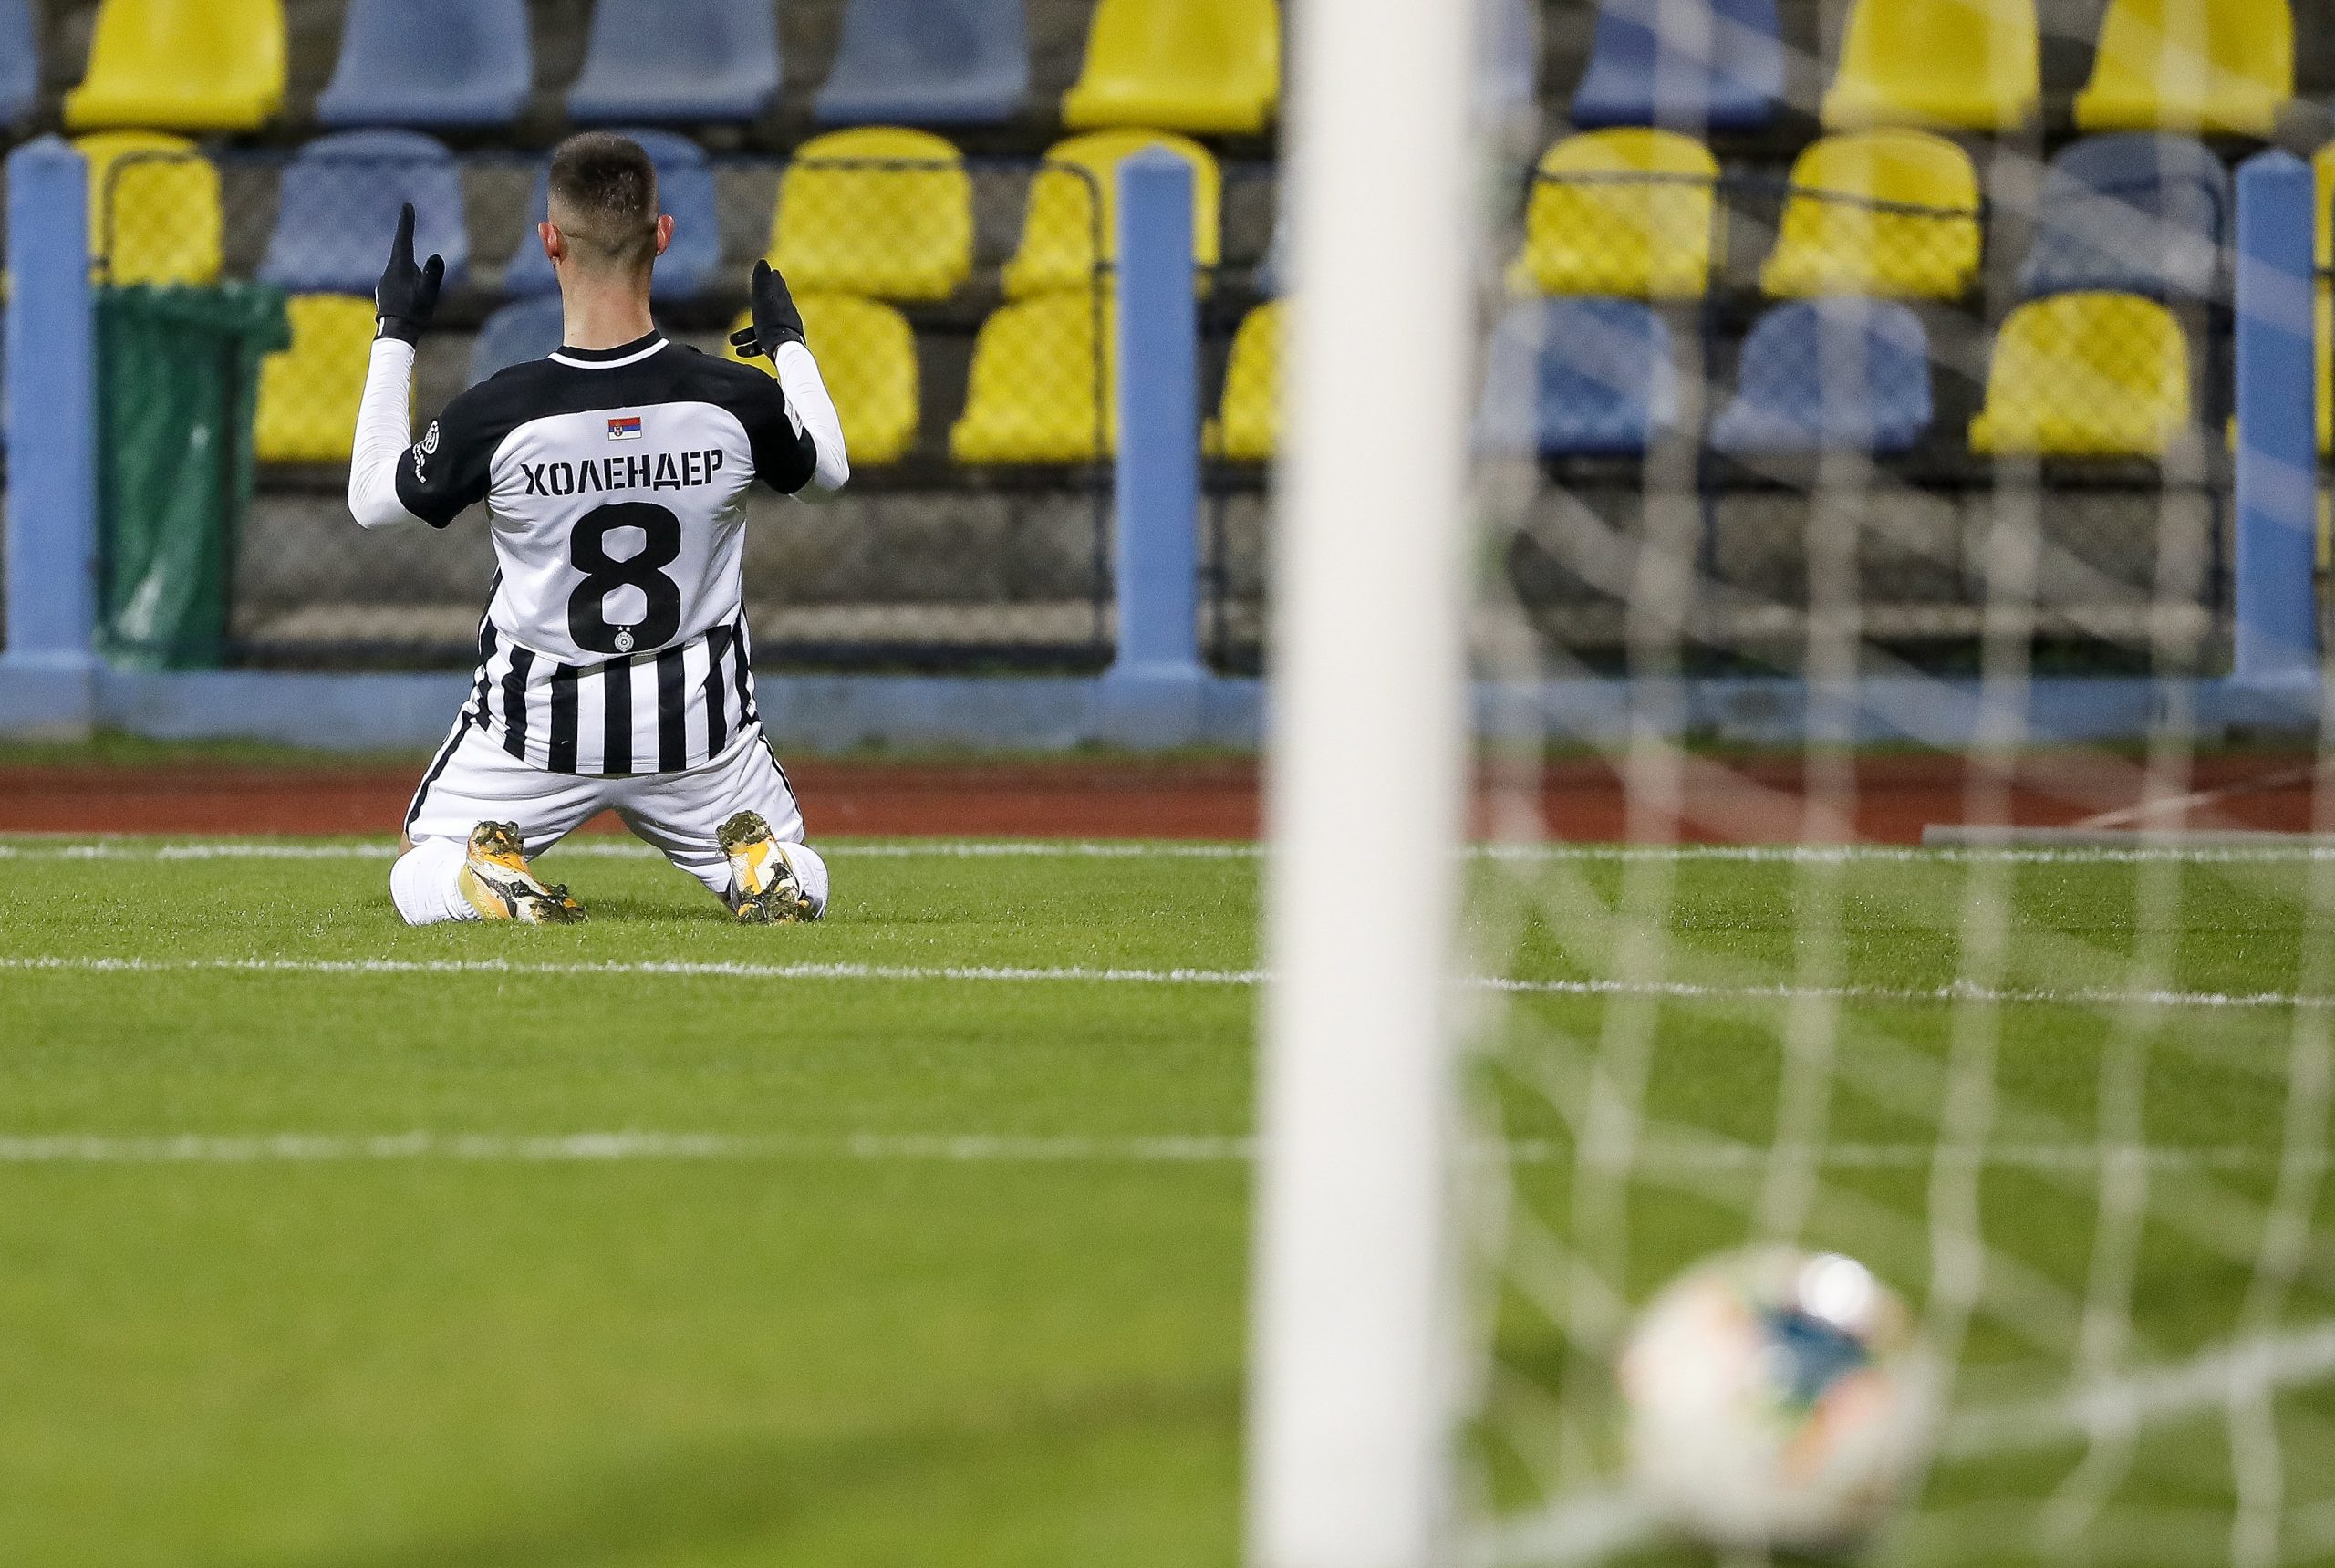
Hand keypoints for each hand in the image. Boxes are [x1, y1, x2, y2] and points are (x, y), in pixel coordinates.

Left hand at [375, 203, 444, 343]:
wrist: (395, 334)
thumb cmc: (413, 314)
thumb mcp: (427, 295)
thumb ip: (432, 275)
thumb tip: (436, 257)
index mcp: (400, 268)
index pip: (404, 239)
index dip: (406, 222)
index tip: (406, 206)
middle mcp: (390, 271)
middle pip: (401, 250)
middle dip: (406, 237)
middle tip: (407, 217)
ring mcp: (386, 281)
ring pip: (400, 266)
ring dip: (408, 263)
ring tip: (414, 269)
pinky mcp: (386, 291)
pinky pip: (398, 278)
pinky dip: (405, 278)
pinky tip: (408, 291)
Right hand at [727, 259, 805, 359]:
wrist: (784, 349)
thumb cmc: (771, 323)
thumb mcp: (762, 299)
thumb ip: (761, 281)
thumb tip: (762, 262)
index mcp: (783, 305)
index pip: (779, 290)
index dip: (775, 282)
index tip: (775, 274)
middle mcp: (786, 319)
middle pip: (770, 311)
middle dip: (755, 312)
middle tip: (753, 300)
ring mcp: (784, 335)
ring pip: (762, 331)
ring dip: (745, 335)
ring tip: (732, 341)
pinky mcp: (780, 349)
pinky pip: (763, 347)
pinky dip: (751, 347)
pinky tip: (740, 351)